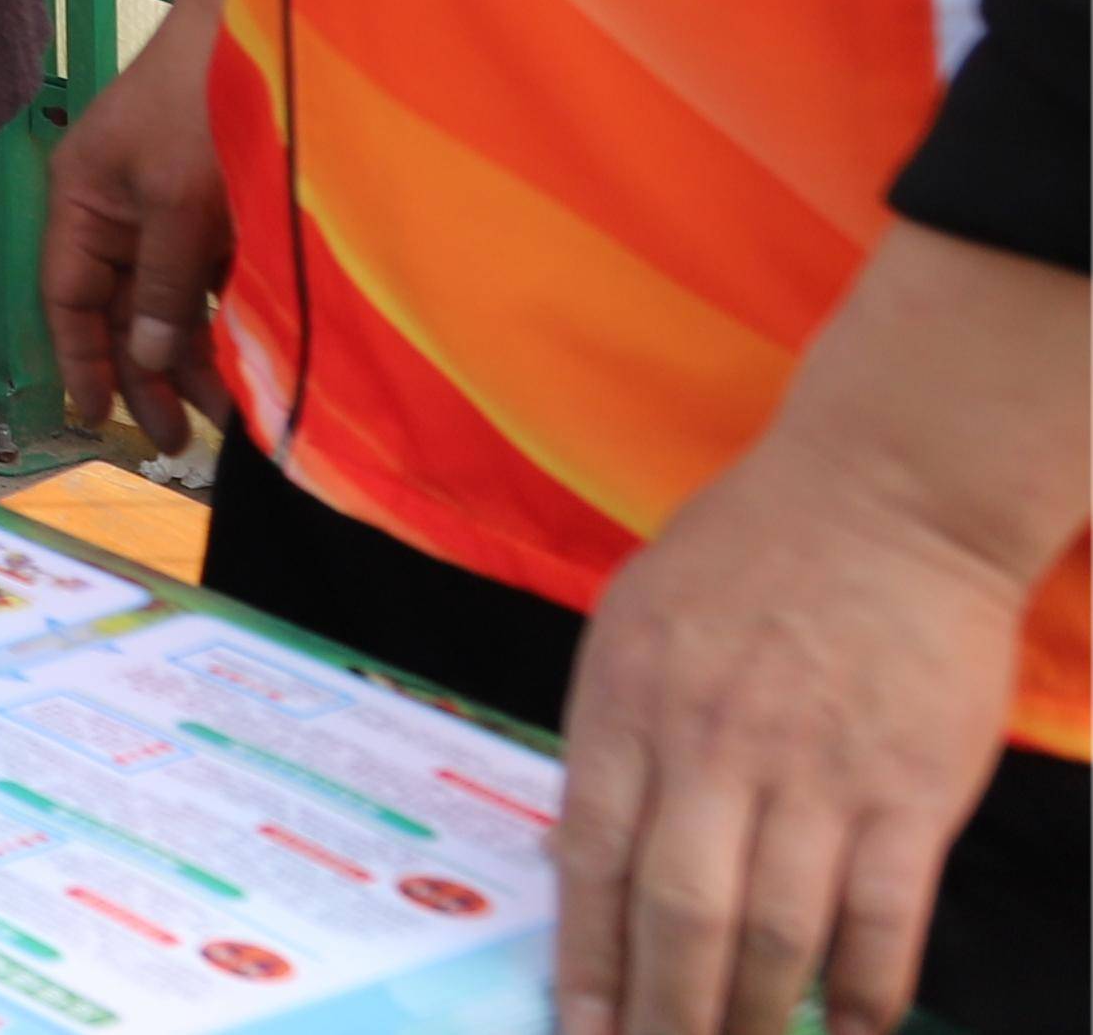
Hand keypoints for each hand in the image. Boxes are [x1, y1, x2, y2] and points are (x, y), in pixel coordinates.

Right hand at [43, 0, 235, 452]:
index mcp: (82, 197)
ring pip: (168, 297)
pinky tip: (241, 362)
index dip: (80, 357)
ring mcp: (166, 207)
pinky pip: (207, 277)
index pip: (67, 294)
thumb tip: (144, 354)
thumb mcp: (179, 200)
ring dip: (189, 353)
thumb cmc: (203, 103)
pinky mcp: (212, 206)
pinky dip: (220, 319)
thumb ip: (163, 282)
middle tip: (173, 438)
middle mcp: (118, 209)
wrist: (259, 31)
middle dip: (143, 371)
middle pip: (119, 306)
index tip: (94, 417)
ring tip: (221, 414)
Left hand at [550, 228, 1079, 1034]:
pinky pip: (881, 918)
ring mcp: (814, 775)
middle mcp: (713, 749)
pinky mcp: (906, 792)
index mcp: (630, 705)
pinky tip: (852, 1028)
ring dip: (754, 1019)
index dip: (586, 959)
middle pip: (678, 918)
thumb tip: (574, 844)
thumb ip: (610, 731)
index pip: (591, 860)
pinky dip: (867, 990)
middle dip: (663, 1015)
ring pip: (775, 935)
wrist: (886, 498)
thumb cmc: (749, 552)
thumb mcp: (635, 621)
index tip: (580, 1029)